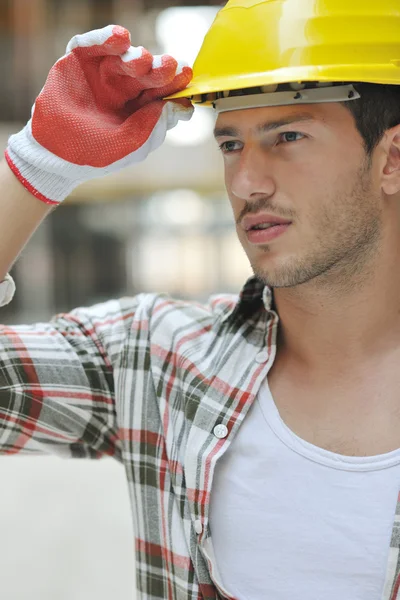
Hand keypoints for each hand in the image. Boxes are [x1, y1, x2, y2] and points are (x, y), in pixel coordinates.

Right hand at [5, 25, 193, 204]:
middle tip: (169, 65)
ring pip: (122, 56)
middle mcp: (123, 87)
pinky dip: (104, 38)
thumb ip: (156, 126)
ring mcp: (100, 73)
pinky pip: (91, 44)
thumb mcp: (131, 144)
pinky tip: (119, 37)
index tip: (187, 74)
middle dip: (159, 68)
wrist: (56, 155)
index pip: (161, 90)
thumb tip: (184, 107)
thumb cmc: (96, 155)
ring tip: (142, 59)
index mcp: (139, 107)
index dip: (174, 82)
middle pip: (146, 72)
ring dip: (135, 56)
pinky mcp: (77, 61)